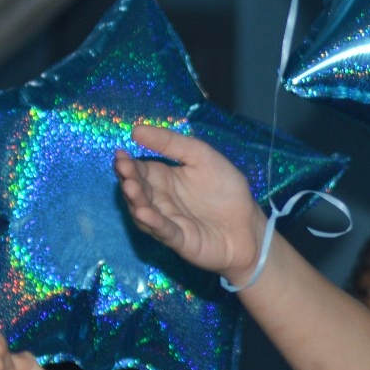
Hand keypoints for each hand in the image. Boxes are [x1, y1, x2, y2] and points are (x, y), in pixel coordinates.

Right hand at [115, 126, 268, 288]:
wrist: (249, 225)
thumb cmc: (226, 190)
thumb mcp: (202, 156)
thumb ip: (172, 143)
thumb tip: (137, 130)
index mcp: (164, 179)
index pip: (139, 169)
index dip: (128, 164)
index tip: (120, 155)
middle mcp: (160, 200)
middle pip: (137, 189)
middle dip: (128, 179)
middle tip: (123, 168)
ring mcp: (167, 221)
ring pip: (144, 211)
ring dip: (135, 200)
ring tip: (130, 187)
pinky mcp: (179, 239)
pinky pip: (163, 231)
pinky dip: (153, 223)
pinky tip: (144, 213)